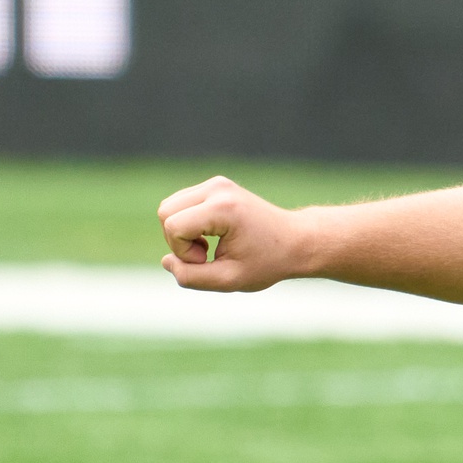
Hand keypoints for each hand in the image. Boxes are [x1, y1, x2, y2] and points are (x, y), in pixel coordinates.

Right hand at [158, 176, 313, 292]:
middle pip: (165, 212)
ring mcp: (216, 183)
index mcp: (223, 208)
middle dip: (178, 240)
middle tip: (207, 254)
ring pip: (169, 207)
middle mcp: (217, 188)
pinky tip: (211, 235)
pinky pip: (180, 204)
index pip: (174, 226)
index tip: (208, 260)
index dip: (184, 252)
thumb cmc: (268, 262)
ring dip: (181, 232)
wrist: (297, 241)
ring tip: (209, 246)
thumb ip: (191, 277)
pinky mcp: (215, 185)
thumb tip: (166, 260)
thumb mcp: (230, 280)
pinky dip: (187, 223)